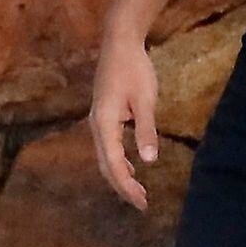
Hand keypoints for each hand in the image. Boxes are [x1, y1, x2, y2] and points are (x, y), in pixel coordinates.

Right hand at [90, 30, 159, 210]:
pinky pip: (108, 146)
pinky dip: (119, 161)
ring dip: (120, 175)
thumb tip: (149, 160)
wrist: (119, 43)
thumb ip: (146, 130)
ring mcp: (98, 120)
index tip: (142, 202)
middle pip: (106, 166)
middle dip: (122, 186)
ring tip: (137, 191)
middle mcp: (96, 126)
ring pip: (105, 157)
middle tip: (142, 203)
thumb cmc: (134, 69)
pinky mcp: (104, 114)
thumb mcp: (145, 99)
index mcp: (104, 124)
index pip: (114, 165)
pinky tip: (132, 165)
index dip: (127, 186)